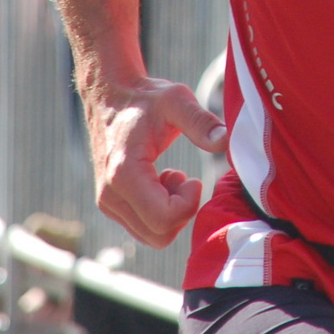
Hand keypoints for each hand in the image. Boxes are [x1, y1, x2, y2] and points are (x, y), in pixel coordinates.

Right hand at [84, 73, 227, 247]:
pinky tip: (160, 181)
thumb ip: (201, 122)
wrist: (110, 97)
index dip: (188, 205)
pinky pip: (143, 228)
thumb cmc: (146, 98)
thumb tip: (226, 141)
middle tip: (185, 178)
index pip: (163, 219)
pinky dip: (160, 212)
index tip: (193, 178)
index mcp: (124, 174)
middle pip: (159, 235)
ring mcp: (107, 203)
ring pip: (152, 236)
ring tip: (171, 176)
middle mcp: (110, 195)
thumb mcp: (177, 100)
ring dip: (171, 212)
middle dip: (182, 211)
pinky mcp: (110, 205)